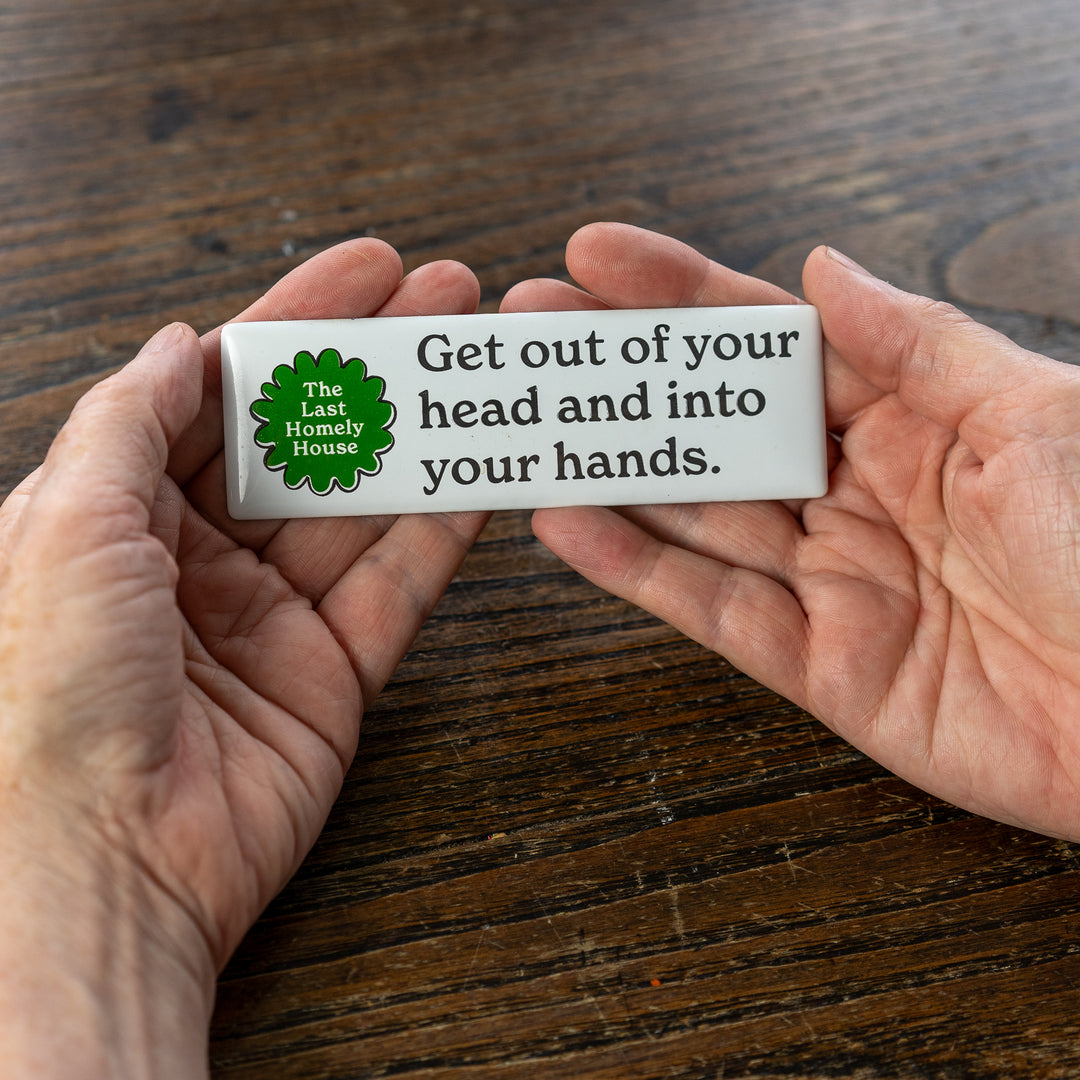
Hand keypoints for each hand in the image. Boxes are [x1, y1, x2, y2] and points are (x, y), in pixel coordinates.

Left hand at [0, 239, 486, 1076]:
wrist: (97, 865)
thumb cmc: (46, 699)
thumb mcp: (62, 527)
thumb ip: (128, 421)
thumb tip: (185, 343)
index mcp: (122, 514)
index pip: (226, 393)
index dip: (298, 324)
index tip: (368, 269)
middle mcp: (200, 560)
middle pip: (307, 438)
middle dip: (378, 366)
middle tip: (449, 303)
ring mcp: (273, 618)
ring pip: (364, 506)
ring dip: (422, 437)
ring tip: (483, 373)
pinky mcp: (334, 675)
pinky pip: (398, 587)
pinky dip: (443, 532)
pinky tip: (481, 476)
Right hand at [503, 222, 1079, 841]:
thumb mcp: (1031, 413)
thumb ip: (913, 344)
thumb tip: (819, 271)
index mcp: (914, 418)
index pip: (771, 343)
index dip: (681, 297)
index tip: (596, 261)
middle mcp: (859, 494)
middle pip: (714, 428)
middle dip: (620, 380)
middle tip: (533, 337)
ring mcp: (832, 580)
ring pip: (695, 516)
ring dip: (608, 472)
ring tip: (529, 427)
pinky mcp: (818, 664)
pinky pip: (708, 608)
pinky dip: (634, 569)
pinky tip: (569, 524)